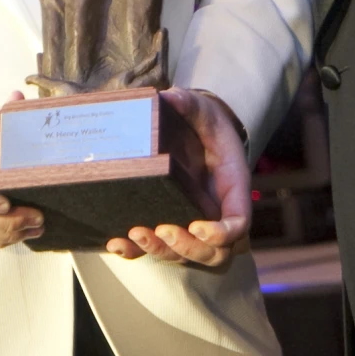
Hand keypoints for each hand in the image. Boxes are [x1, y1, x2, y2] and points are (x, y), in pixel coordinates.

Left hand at [104, 87, 248, 265]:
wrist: (195, 131)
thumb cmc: (204, 123)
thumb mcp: (201, 108)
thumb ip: (187, 103)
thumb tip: (167, 98)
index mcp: (232, 187)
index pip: (238, 224)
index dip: (222, 234)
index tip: (198, 226)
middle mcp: (215, 212)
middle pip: (214, 252)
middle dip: (188, 247)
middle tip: (162, 229)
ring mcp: (192, 222)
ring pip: (186, 256)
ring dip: (162, 251)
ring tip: (136, 234)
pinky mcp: (168, 224)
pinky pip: (156, 248)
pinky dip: (136, 252)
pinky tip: (115, 243)